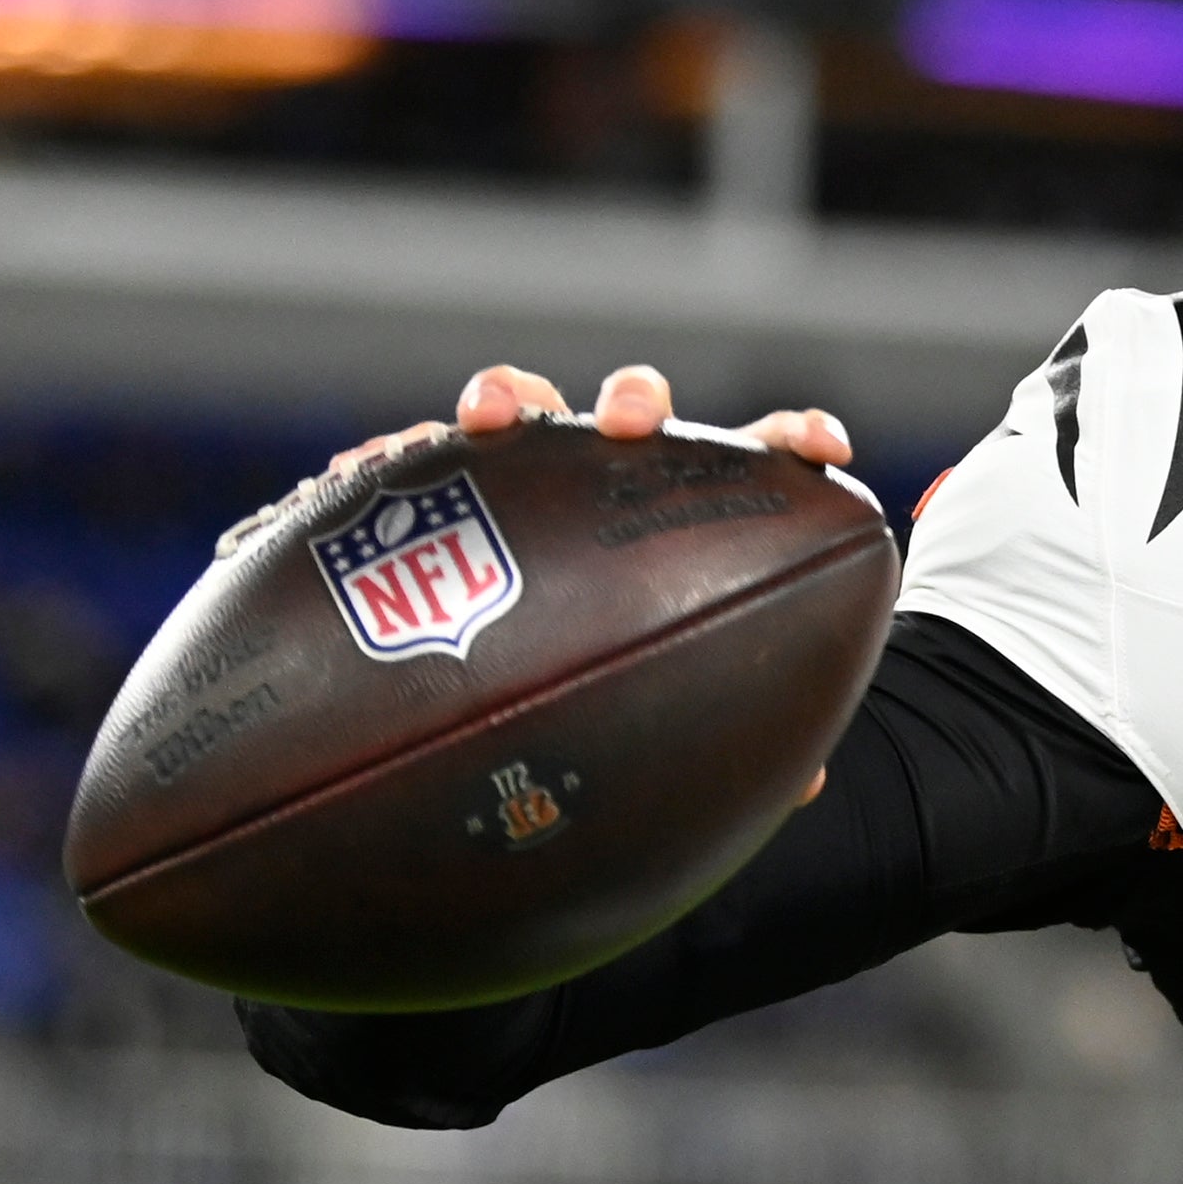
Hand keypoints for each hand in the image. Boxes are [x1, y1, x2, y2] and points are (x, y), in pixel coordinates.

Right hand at [320, 365, 851, 807]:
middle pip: (633, 411)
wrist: (507, 693)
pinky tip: (358, 469)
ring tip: (483, 418)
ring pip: (523, 410)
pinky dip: (390, 457)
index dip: (795, 441)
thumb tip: (809, 786)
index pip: (759, 461)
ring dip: (506, 397)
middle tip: (627, 426)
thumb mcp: (681, 725)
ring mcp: (526, 481)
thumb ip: (742, 744)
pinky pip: (413, 463)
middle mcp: (609, 483)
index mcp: (689, 519)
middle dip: (633, 400)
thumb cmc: (620, 698)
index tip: (824, 449)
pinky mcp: (439, 497)